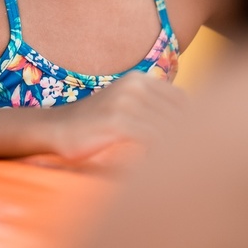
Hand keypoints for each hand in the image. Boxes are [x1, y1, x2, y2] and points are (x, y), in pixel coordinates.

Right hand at [51, 72, 186, 162]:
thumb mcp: (125, 106)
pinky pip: (153, 139)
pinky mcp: (117, 121)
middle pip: (178, 114)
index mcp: (140, 79)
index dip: (191, 124)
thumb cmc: (95, 125)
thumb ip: (152, 108)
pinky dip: (160, 155)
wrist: (56, 130)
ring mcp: (126, 101)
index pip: (182, 101)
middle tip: (186, 163)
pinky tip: (156, 168)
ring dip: (175, 150)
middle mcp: (135, 85)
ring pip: (168, 128)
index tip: (189, 147)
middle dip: (186, 139)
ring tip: (174, 169)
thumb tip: (190, 126)